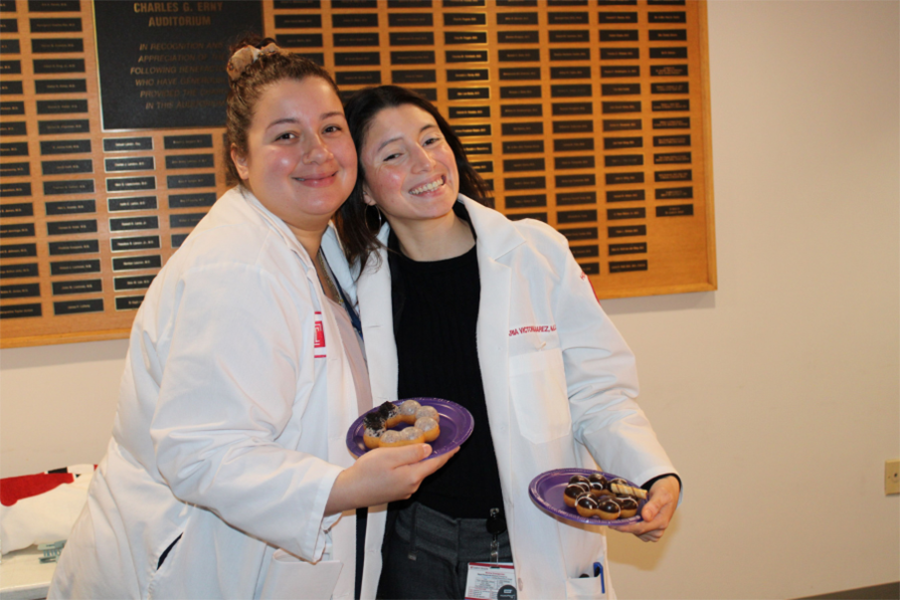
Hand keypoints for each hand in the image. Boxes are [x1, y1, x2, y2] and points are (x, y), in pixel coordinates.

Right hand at [325, 444, 456, 514]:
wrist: (349, 492)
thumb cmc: (367, 473)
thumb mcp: (389, 456)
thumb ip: (411, 452)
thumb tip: (429, 449)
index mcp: (413, 476)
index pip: (436, 463)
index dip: (447, 453)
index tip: (457, 446)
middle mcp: (411, 486)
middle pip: (428, 468)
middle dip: (435, 456)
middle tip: (441, 443)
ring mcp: (404, 491)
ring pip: (417, 472)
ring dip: (421, 461)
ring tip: (422, 448)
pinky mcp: (395, 492)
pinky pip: (409, 477)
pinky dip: (411, 467)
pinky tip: (405, 460)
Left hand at [609, 475, 679, 541]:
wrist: (669, 491)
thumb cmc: (665, 491)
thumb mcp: (661, 494)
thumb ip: (654, 505)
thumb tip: (646, 517)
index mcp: (661, 522)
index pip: (640, 528)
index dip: (626, 528)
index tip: (613, 525)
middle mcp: (658, 529)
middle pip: (637, 531)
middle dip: (624, 527)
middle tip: (610, 520)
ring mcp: (655, 531)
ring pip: (637, 533)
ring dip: (627, 526)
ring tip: (617, 517)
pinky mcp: (651, 530)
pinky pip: (639, 532)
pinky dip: (631, 526)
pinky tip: (626, 518)